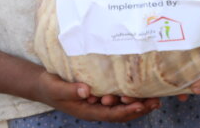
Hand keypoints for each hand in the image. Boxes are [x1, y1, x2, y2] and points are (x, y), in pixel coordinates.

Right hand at [33, 72, 160, 121]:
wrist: (44, 85)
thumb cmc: (49, 87)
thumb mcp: (56, 88)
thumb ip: (71, 91)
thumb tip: (87, 91)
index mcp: (88, 111)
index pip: (111, 114)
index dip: (127, 110)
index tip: (140, 105)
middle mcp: (96, 109)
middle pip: (122, 112)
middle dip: (139, 108)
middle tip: (156, 101)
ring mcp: (98, 102)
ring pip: (122, 106)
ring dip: (138, 102)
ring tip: (154, 98)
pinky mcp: (100, 93)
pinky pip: (117, 97)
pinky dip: (129, 95)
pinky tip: (141, 89)